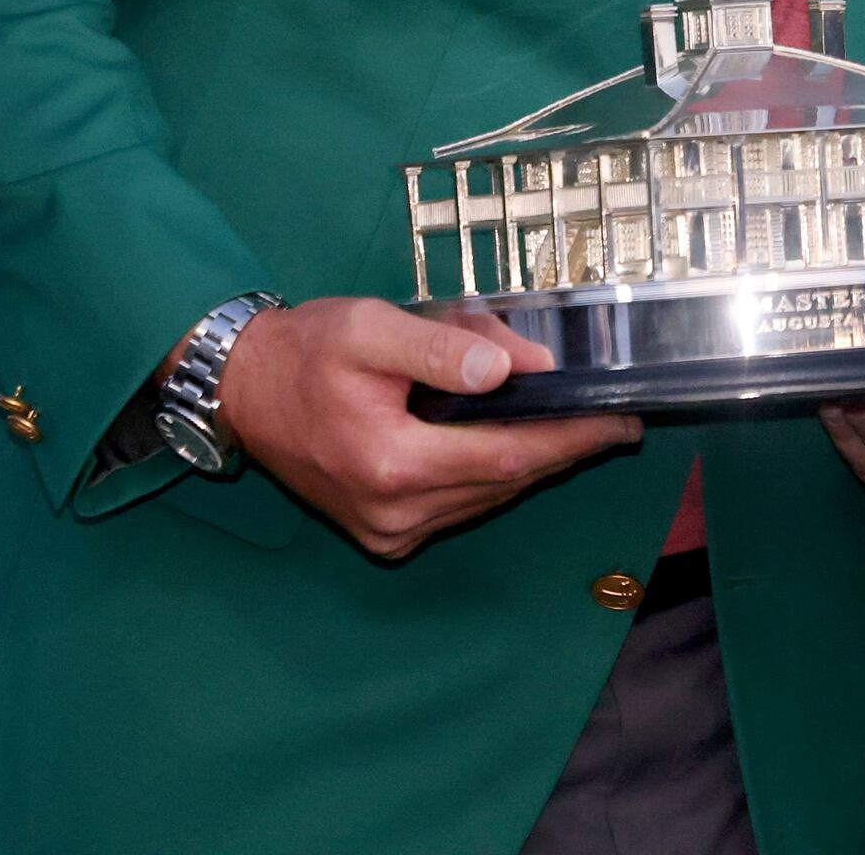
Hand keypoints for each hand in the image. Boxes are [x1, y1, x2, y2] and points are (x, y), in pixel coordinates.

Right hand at [213, 295, 640, 560]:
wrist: (243, 390)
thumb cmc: (305, 351)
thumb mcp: (370, 328)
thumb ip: (444, 346)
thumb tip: (516, 369)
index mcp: (392, 463)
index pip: (509, 456)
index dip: (571, 439)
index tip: (621, 420)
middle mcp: (394, 513)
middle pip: (505, 481)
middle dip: (562, 448)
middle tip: (612, 417)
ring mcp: (389, 532)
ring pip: (486, 497)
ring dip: (528, 460)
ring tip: (566, 419)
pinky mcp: (384, 535)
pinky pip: (459, 506)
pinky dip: (490, 474)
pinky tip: (507, 439)